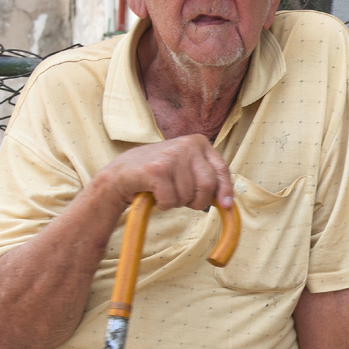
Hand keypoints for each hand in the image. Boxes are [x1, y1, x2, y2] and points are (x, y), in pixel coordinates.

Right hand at [94, 134, 233, 212]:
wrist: (120, 175)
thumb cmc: (157, 175)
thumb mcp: (187, 169)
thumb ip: (206, 179)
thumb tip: (228, 204)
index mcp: (198, 142)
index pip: (221, 169)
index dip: (225, 190)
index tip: (226, 206)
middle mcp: (187, 145)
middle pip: (208, 185)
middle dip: (197, 200)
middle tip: (181, 199)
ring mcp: (172, 155)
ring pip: (189, 196)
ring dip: (176, 202)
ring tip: (163, 190)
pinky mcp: (157, 169)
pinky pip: (171, 200)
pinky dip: (163, 204)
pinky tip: (153, 193)